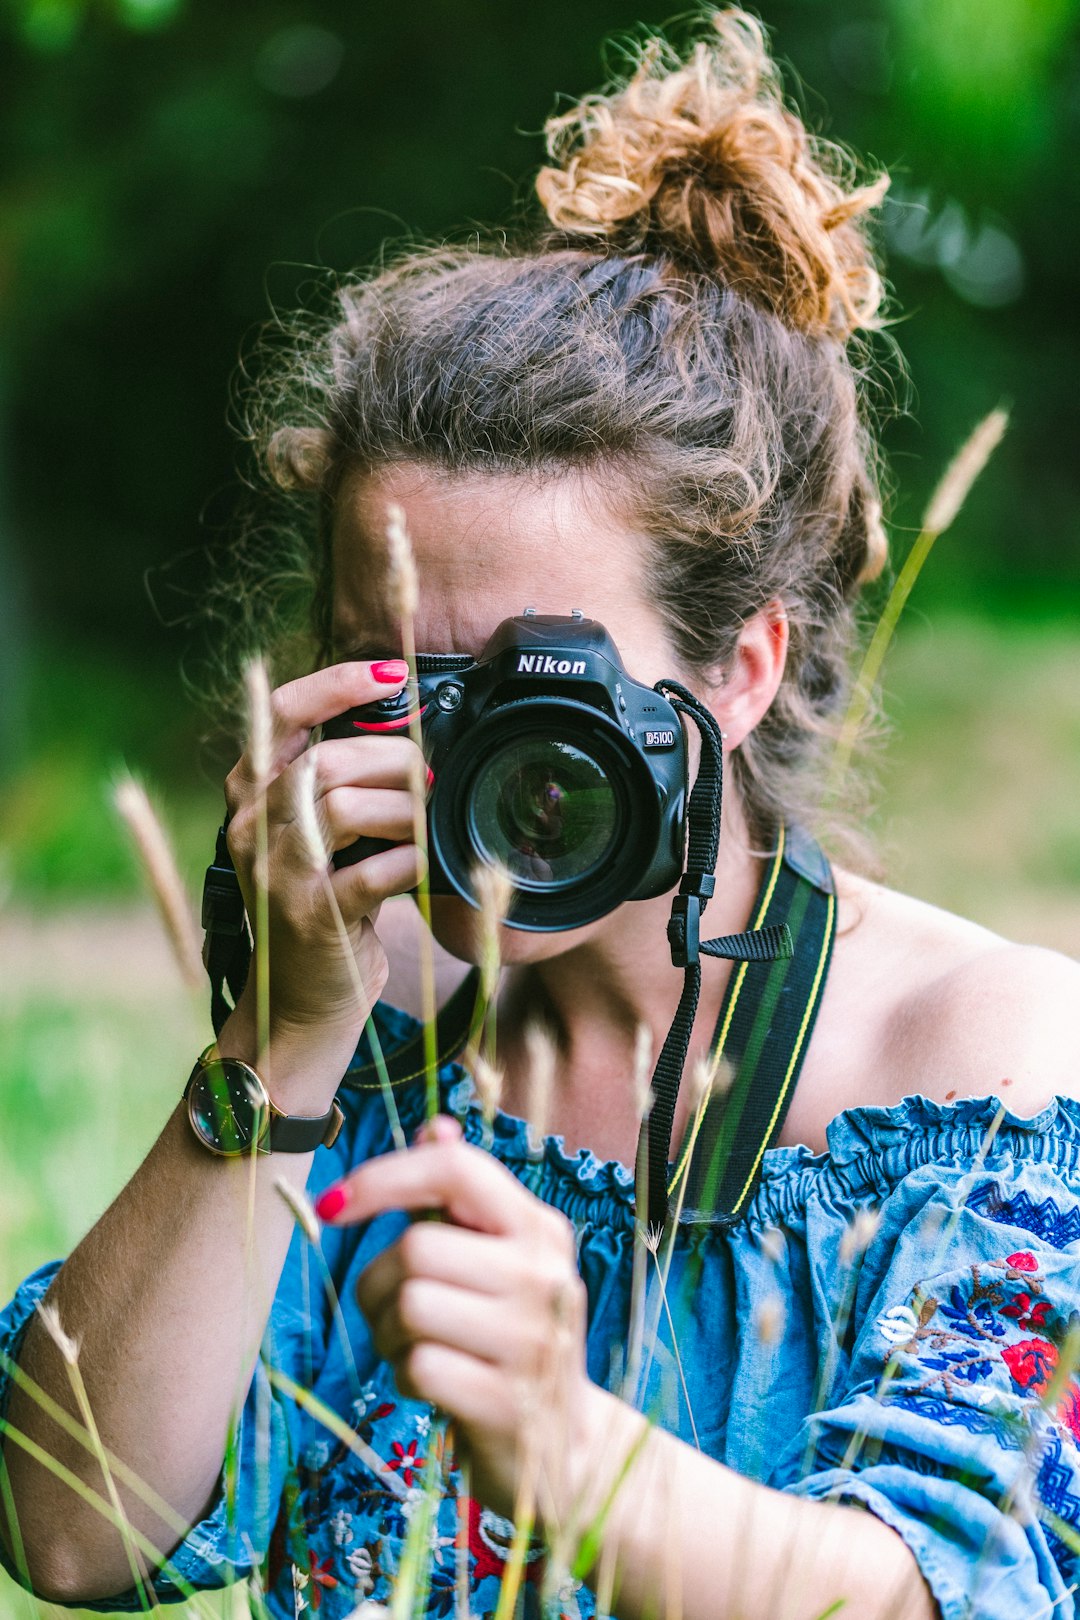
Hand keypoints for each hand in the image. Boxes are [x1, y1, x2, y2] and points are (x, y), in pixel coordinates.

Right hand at [221, 660, 425, 1075]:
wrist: (300, 1004)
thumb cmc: (325, 909)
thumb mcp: (320, 838)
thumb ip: (341, 787)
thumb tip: (409, 737)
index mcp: (251, 797)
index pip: (282, 711)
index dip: (337, 682)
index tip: (391, 672)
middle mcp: (251, 828)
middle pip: (325, 758)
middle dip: (392, 757)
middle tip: (429, 776)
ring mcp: (276, 874)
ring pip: (343, 806)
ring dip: (403, 807)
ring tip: (425, 820)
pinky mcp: (309, 916)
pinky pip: (372, 870)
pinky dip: (410, 860)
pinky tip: (423, 865)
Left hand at [321, 1117, 598, 1522]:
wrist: (566, 1449)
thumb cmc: (509, 1339)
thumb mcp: (498, 1262)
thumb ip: (463, 1198)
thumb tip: (435, 1127)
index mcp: (539, 1228)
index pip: (456, 1170)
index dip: (384, 1176)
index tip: (332, 1206)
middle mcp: (544, 1274)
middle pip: (416, 1247)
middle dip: (378, 1283)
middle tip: (393, 1315)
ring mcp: (532, 1340)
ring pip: (409, 1305)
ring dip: (388, 1335)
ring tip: (418, 1350)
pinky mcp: (508, 1401)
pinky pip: (417, 1366)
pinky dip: (405, 1377)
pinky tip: (433, 1386)